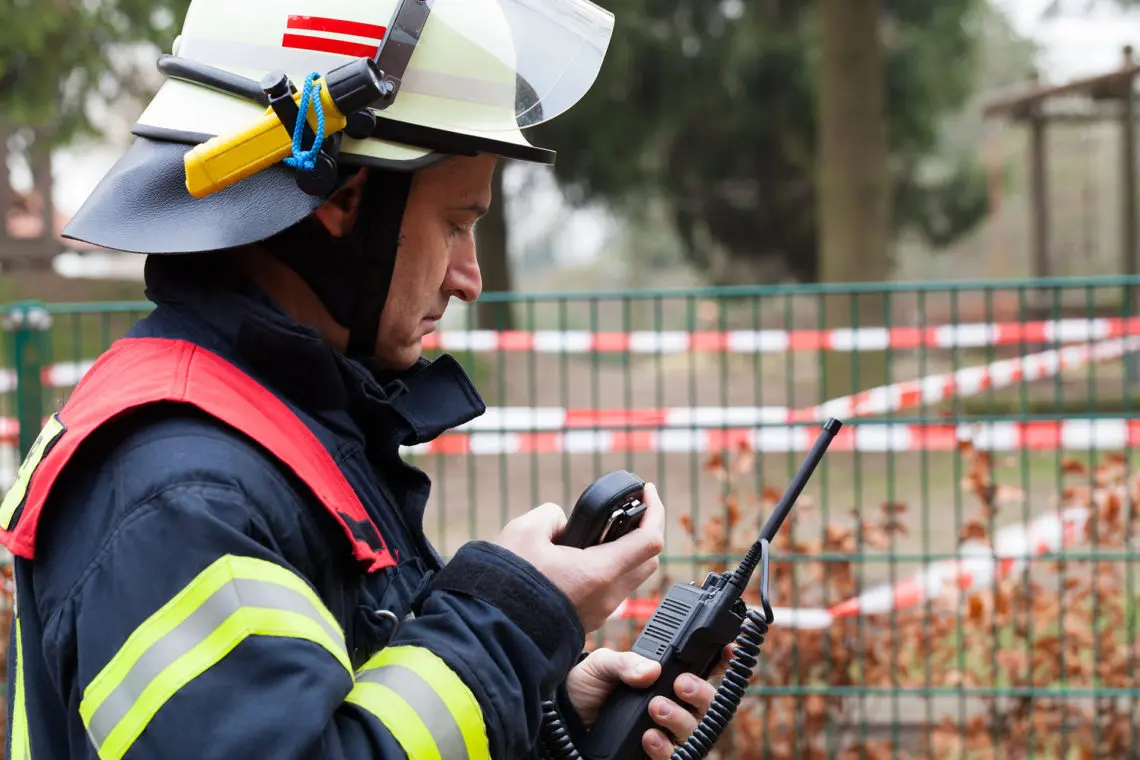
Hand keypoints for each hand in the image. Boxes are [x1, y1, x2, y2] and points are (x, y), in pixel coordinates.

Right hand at [492, 483, 665, 631]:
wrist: (491, 632)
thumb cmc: (507, 584)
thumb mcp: (524, 531)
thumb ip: (551, 516)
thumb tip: (562, 523)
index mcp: (599, 573)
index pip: (650, 539)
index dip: (654, 509)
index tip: (647, 491)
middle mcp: (607, 597)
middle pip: (648, 560)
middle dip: (645, 530)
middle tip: (629, 510)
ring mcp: (599, 613)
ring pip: (631, 577)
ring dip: (627, 552)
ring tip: (603, 531)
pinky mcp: (587, 621)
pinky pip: (611, 591)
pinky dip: (609, 569)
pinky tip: (584, 555)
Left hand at [564, 646, 734, 759]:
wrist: (564, 715)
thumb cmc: (587, 685)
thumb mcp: (602, 665)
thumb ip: (625, 663)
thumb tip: (653, 670)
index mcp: (667, 676)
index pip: (705, 669)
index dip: (723, 661)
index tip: (727, 653)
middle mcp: (673, 704)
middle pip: (708, 703)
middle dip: (701, 694)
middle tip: (679, 686)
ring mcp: (665, 730)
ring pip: (695, 730)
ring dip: (681, 719)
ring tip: (655, 708)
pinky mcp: (654, 752)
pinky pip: (675, 756)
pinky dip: (666, 747)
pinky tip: (649, 737)